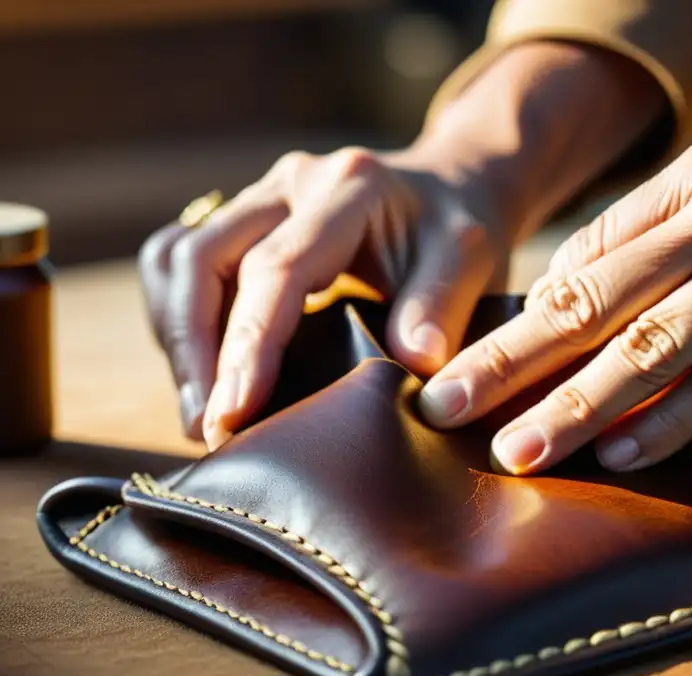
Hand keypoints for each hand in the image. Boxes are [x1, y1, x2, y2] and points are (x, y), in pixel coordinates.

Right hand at [140, 145, 506, 448]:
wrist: (451, 186)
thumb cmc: (459, 228)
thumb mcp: (469, 258)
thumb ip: (442, 307)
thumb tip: (413, 365)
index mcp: (346, 189)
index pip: (276, 269)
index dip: (248, 346)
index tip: (231, 415)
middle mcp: (288, 185)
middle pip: (201, 260)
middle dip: (193, 350)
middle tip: (208, 428)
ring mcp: (259, 199)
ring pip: (177, 260)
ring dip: (178, 339)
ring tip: (200, 412)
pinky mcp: (243, 222)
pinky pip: (182, 264)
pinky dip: (181, 321)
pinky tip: (205, 374)